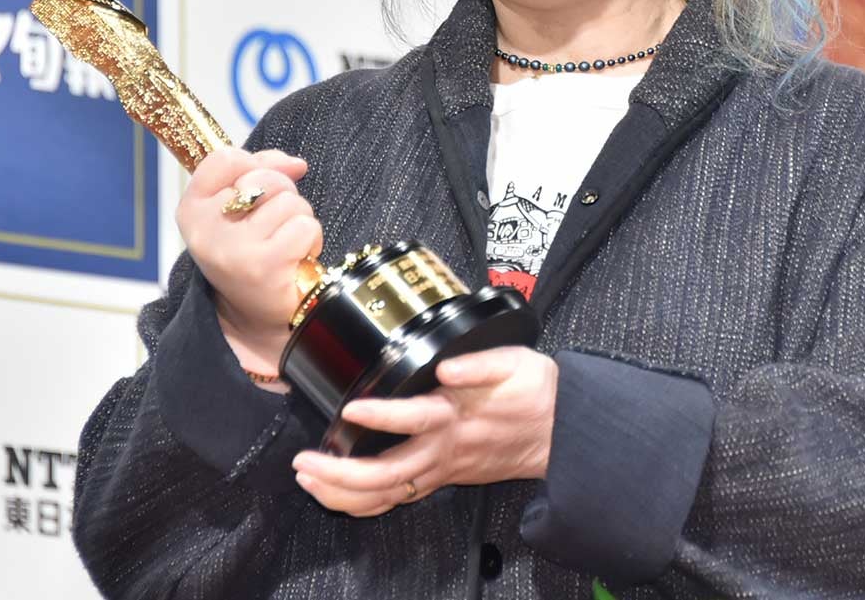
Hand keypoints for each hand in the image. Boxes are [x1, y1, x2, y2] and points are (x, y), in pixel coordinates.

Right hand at [175, 146, 321, 373]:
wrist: (254, 318)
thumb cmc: (250, 253)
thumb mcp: (240, 211)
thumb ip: (260, 171)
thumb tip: (296, 163)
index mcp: (192, 210)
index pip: (224, 158)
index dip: (254, 165)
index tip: (260, 189)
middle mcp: (205, 230)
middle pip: (264, 177)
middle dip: (283, 195)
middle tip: (275, 226)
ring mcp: (233, 248)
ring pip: (290, 203)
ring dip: (298, 221)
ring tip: (284, 245)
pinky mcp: (264, 265)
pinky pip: (305, 227)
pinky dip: (310, 240)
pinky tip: (294, 259)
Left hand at [291, 346, 557, 516]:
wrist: (559, 431)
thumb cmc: (535, 393)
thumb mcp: (516, 362)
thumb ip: (479, 362)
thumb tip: (446, 365)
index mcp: (457, 417)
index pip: (414, 419)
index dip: (381, 417)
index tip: (352, 409)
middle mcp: (444, 450)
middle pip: (387, 474)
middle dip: (340, 474)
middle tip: (304, 462)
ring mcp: (441, 469)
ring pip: (387, 494)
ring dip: (344, 492)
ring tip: (308, 479)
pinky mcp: (441, 477)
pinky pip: (397, 499)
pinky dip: (364, 503)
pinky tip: (337, 496)